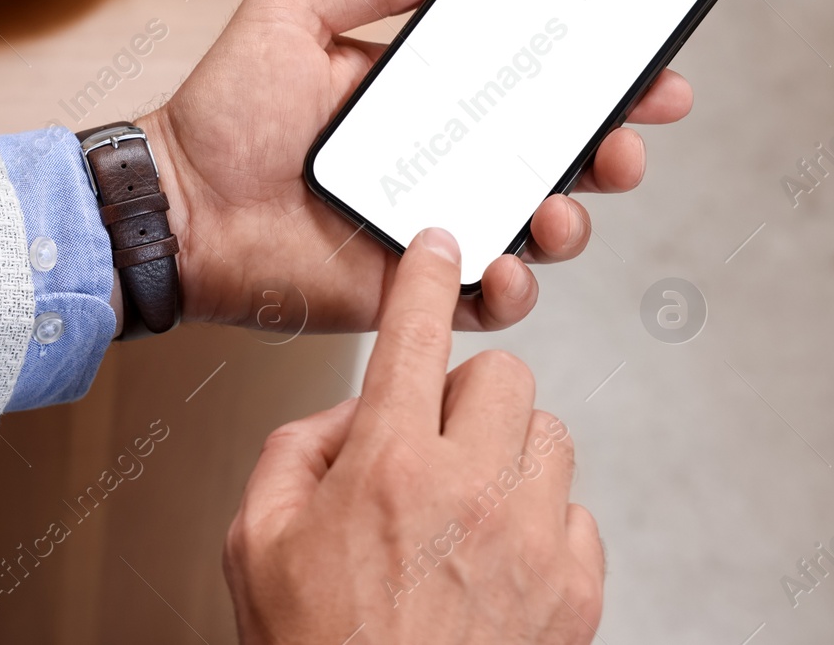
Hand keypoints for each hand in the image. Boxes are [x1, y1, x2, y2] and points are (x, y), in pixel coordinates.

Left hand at [138, 0, 692, 331]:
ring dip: (572, 219)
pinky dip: (513, 286)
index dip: (598, 82)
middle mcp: (438, 163)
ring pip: (537, 231)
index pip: (529, 87)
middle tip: (625, 139)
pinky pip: (484, 297)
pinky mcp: (408, 288)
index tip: (650, 71)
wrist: (172, 204)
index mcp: (423, 101)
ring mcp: (428, 228)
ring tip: (560, 203)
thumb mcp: (292, 15)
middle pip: (554, 160)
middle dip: (610, 151)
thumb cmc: (221, 111)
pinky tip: (507, 259)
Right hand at [223, 229, 604, 643]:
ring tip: (464, 505)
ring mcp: (534, 543)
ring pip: (548, 437)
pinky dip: (540, 521)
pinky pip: (578, 512)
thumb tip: (351, 414)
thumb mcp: (255, 539)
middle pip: (505, 374)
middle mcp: (471, 494)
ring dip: (506, 454)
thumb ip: (296, 449)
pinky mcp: (576, 592)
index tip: (441, 242)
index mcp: (387, 468)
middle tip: (431, 438)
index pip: (414, 335)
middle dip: (466, 393)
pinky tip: (494, 558)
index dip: (425, 275)